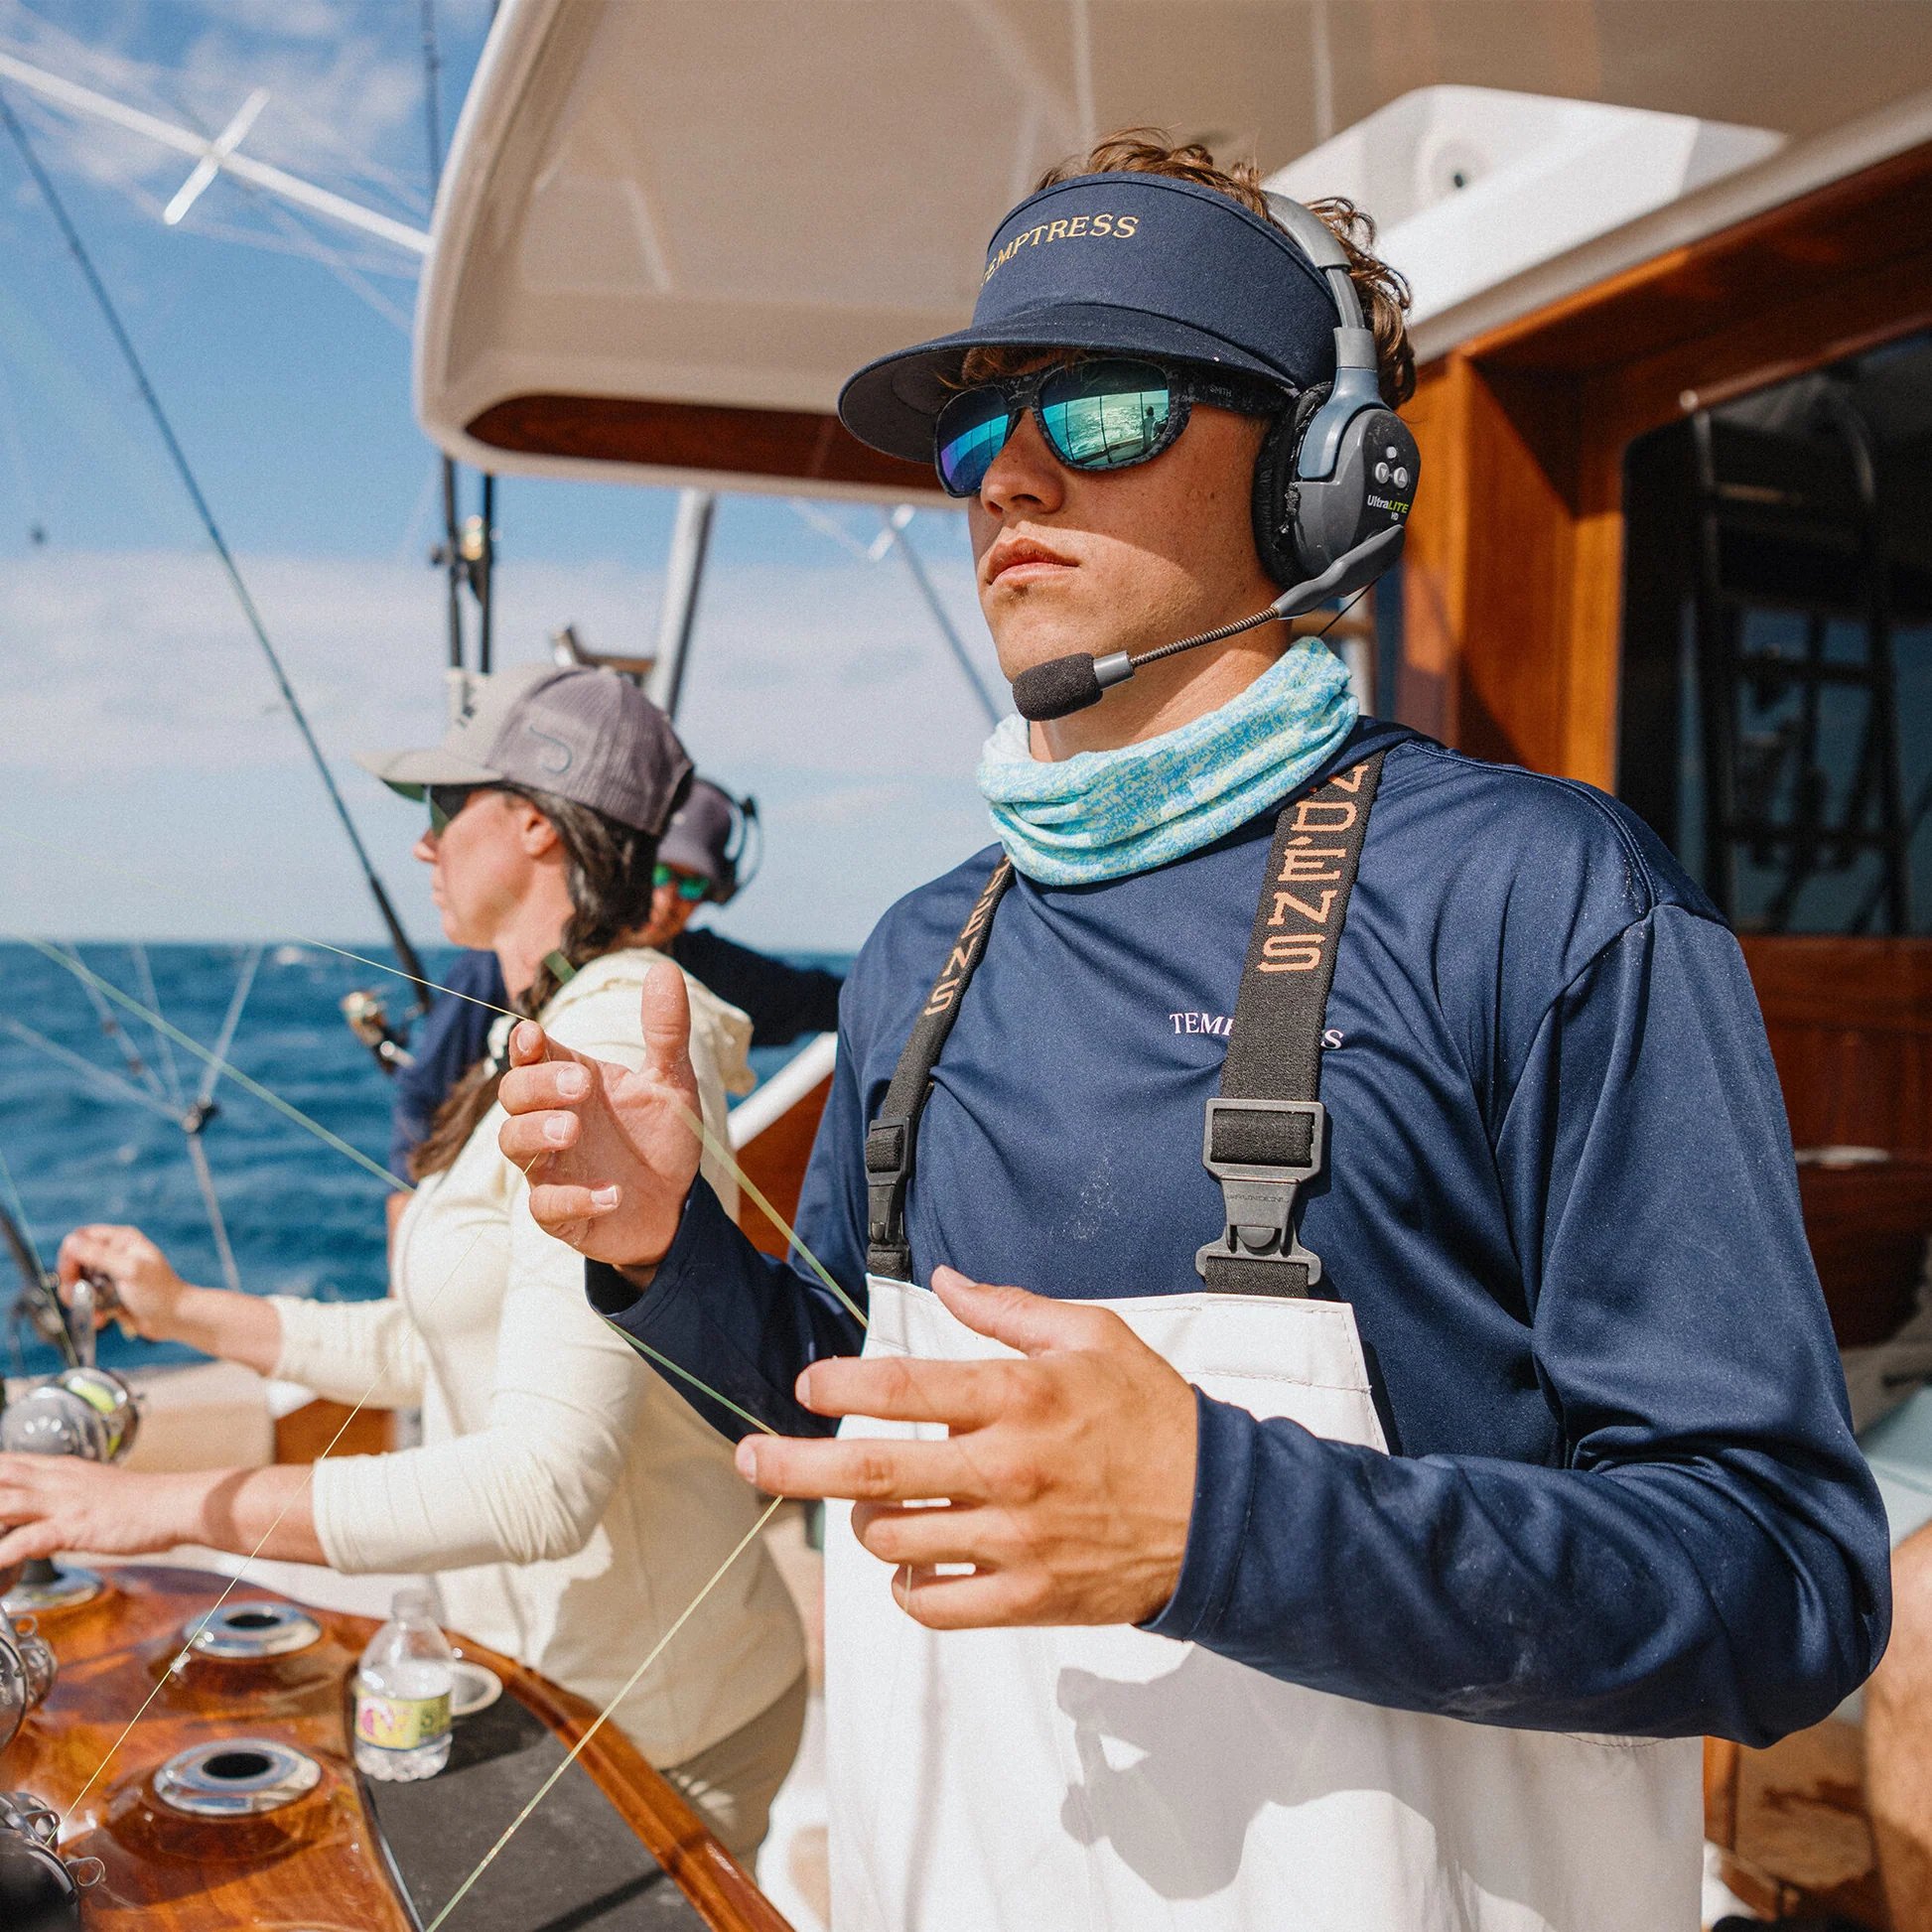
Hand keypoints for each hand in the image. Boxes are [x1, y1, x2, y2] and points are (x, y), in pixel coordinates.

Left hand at [0, 1457, 192, 1566]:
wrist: (173, 1504)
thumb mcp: (93, 1491)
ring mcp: (65, 1502)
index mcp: (62, 1469)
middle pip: (2, 1475)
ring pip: (7, 1503)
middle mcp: (58, 1480)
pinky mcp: (75, 1526)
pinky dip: (5, 1552)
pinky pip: (29, 1539)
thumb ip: (60, 1500)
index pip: (9, 1462)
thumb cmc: (139, 1503)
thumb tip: (36, 1517)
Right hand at [56, 1224, 185, 1339]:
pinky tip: (101, 1319)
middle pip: (74, 1262)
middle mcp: (114, 1254)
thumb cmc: (159, 1291)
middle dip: (71, 1282)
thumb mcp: (130, 1271)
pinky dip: (90, 1311)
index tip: (70, 1275)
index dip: (70, 1256)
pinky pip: (87, 1300)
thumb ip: (100, 1257)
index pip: (80, 1238)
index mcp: (121, 1240)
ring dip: (80, 1300)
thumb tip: (70, 1243)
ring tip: (93, 1312)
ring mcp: (111, 1275)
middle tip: (75, 1297)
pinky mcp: (109, 1294)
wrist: (175, 1319)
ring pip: (78, 1283)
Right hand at [496, 961, 703, 1267]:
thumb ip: (666, 1032)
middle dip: (537, 1086)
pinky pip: (545, 1206)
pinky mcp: (562, 1212)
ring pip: (512, 1144)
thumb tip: (664, 970)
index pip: (532, 1055)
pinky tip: (610, 1194)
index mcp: (573, 1083)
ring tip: (574, 1131)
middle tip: (580, 1086)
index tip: (533, 1035)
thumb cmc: (662, 1140)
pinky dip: (572, 1198)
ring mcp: (552, 1166)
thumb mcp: (673, 1083)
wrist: (677, 1208)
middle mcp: (553, 1120)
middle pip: (512, 1095)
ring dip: (537, 1134)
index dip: (525, 1044)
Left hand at [735, 1267, 1199, 1628]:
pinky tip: (913, 1563)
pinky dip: (907, 1587)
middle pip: (872, 1473)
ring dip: (865, 1521)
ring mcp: (1014, 1541)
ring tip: (871, 1503)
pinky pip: (933, 1604)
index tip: (809, 1386)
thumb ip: (1011, 1311)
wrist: (1222, 1514)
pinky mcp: (1026, 1598)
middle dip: (794, 1465)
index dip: (841, 1386)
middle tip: (750, 1458)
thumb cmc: (1155, 1418)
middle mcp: (1007, 1469)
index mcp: (1020, 1397)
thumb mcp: (1093, 1336)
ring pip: (894, 1540)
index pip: (903, 1388)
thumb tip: (950, 1283)